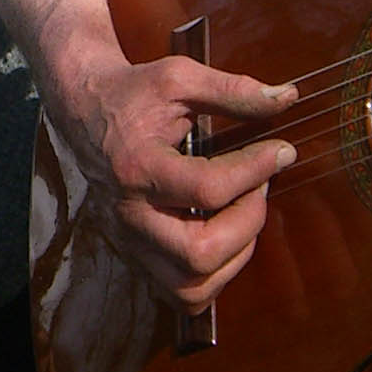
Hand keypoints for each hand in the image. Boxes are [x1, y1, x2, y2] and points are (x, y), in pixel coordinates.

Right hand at [0, 0, 297, 309]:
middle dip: (248, 222)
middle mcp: (128, 214)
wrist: (82, 109)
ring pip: (191, 287)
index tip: (282, 149)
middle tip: (260, 187)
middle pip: (199, 252)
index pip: (207, 189)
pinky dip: (214, 276)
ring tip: (246, 214)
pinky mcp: (134, 254)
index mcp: (136, 166)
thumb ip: (234, 90)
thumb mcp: (179, 77)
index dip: (256, 170)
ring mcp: (129, 241)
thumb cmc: (132, 93)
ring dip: (235, 256)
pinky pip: (180, 294)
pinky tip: (227, 236)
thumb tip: (288, 98)